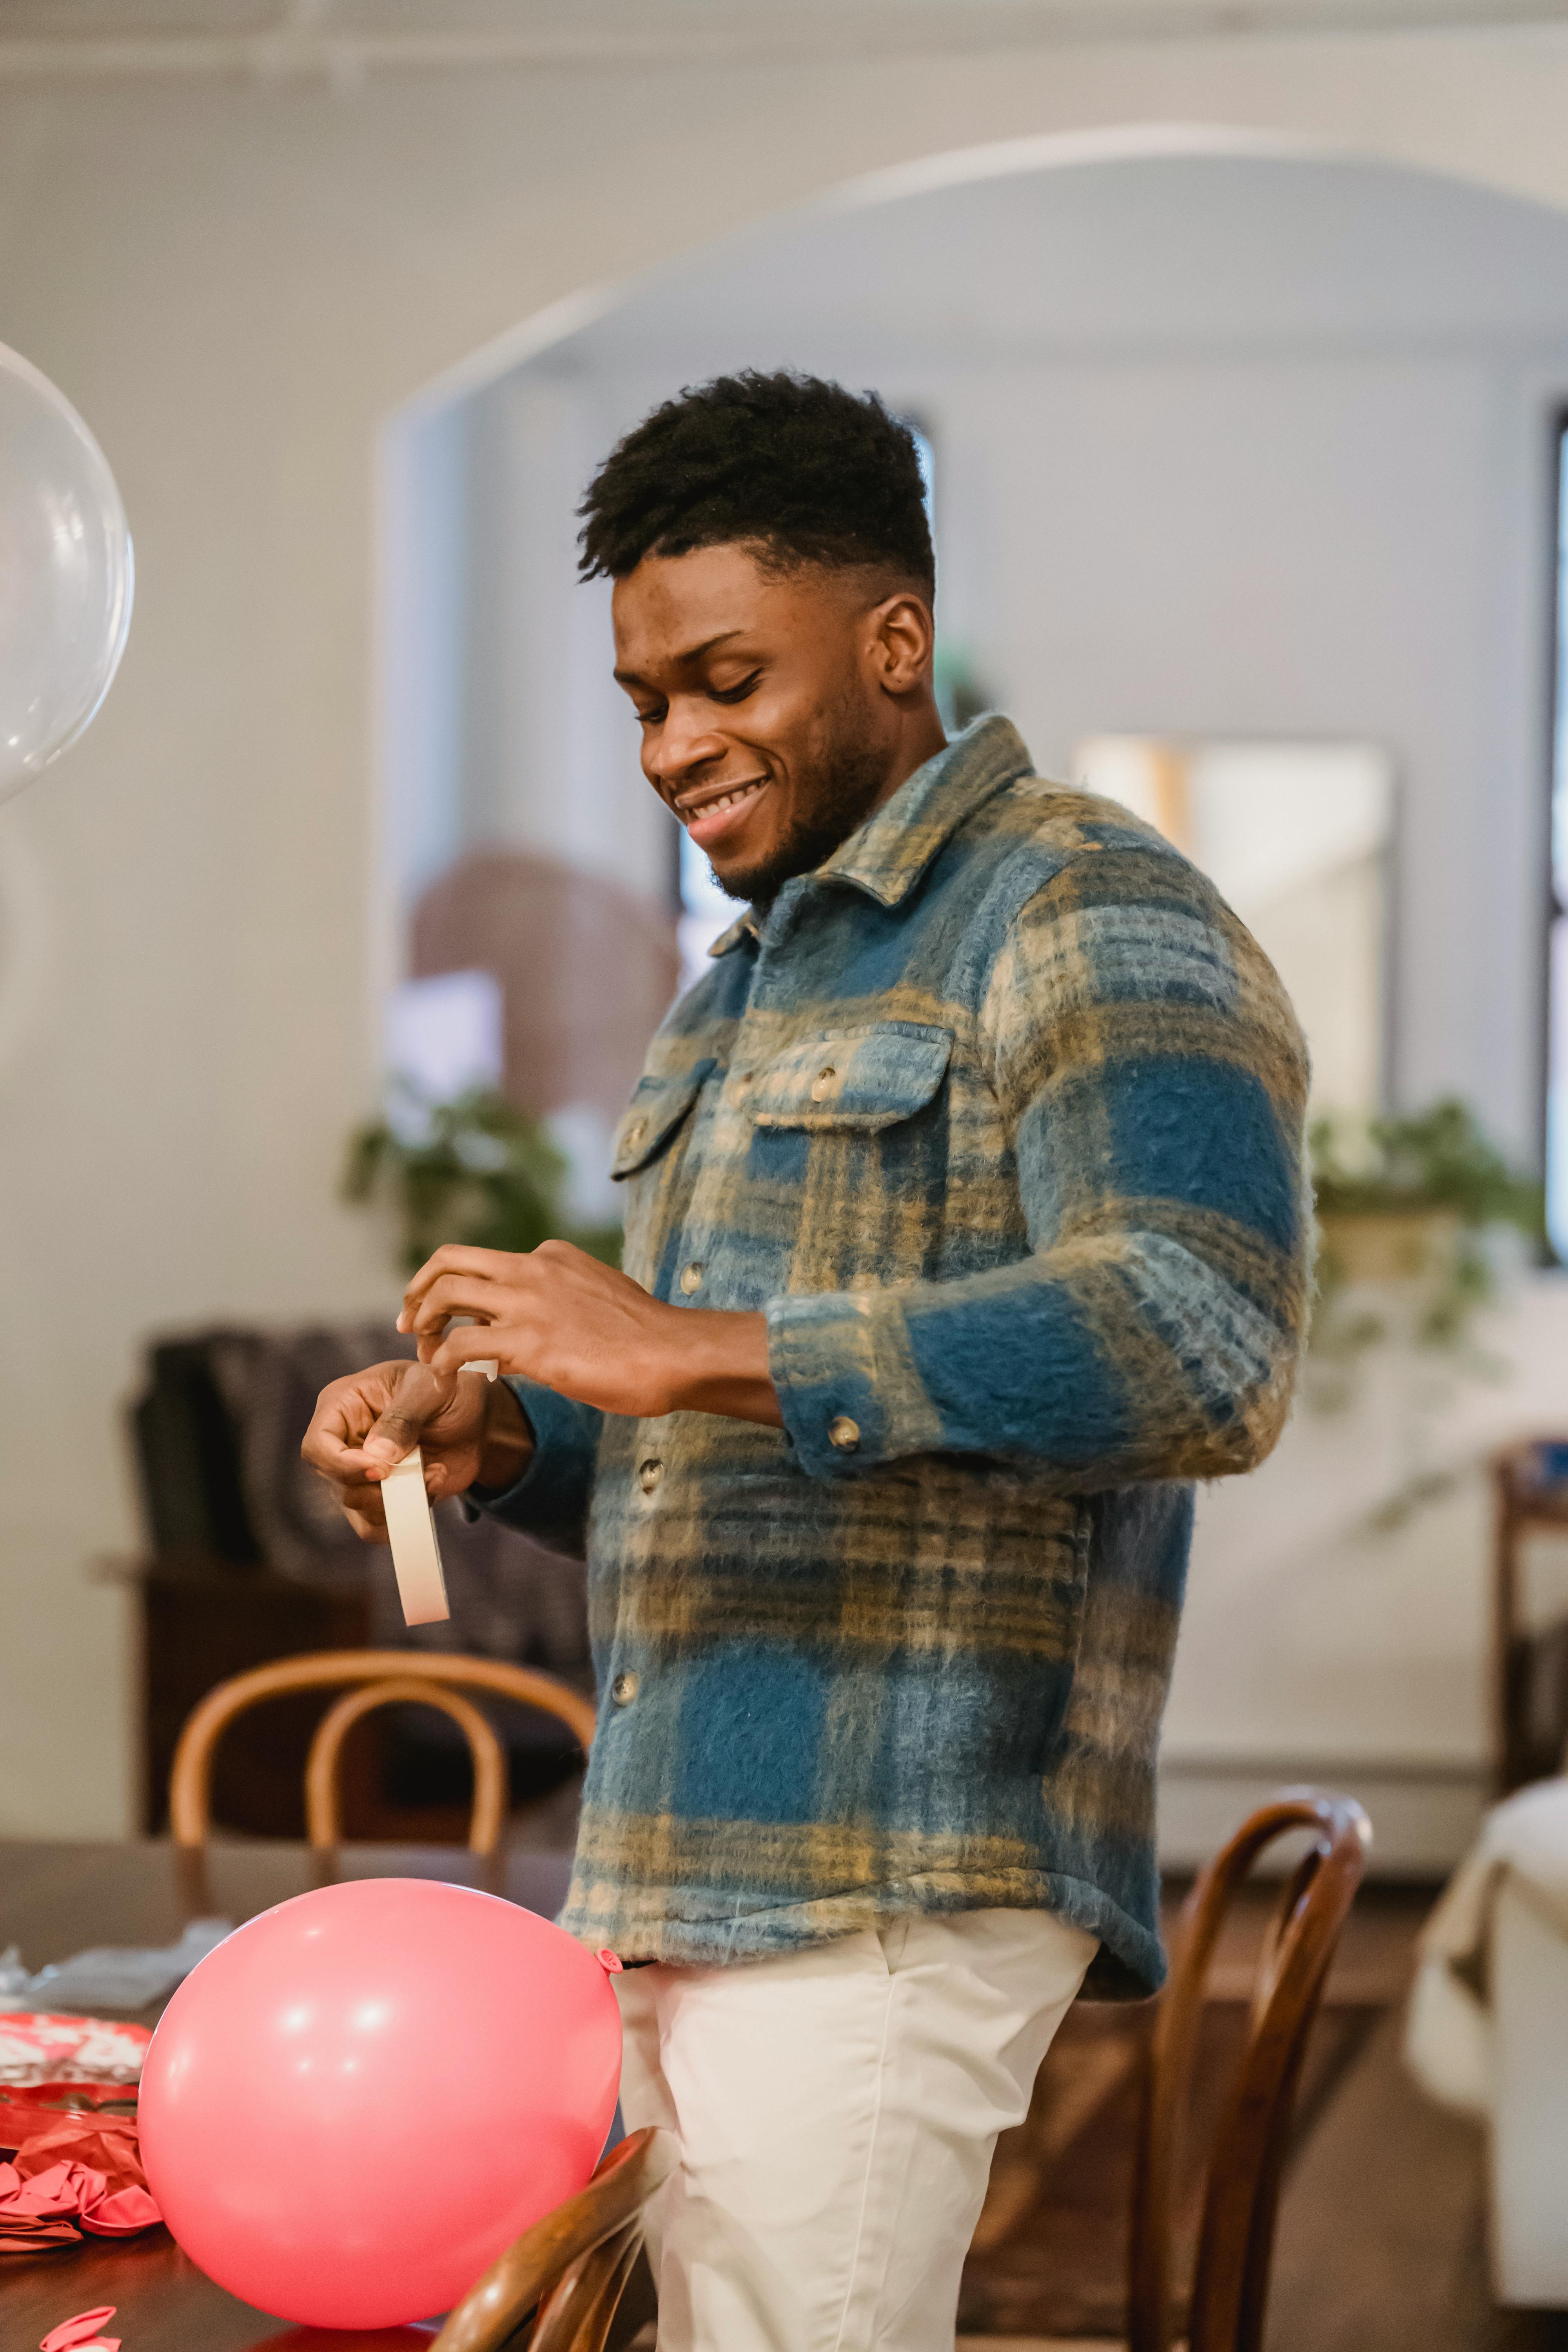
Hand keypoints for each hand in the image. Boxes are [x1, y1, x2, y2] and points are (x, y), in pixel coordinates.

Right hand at [301, 1357, 534, 1539]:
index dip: (343, 1465)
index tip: (383, 1468)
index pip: (317, 1446)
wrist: (472, 1417)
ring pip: (356, 1508)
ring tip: (436, 1473)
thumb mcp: (430, 1388)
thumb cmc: (445, 1391)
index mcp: (343, 1405)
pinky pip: (374, 1526)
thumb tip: (376, 1455)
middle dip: (381, 1485)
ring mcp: (358, 1473)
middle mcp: (342, 1442)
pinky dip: (404, 1517)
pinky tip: (430, 1489)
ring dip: (401, 1499)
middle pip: (336, 1483)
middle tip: (424, 1468)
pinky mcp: (378, 1496)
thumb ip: (403, 1417)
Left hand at [399, 1239, 781, 1424]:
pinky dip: (443, 1363)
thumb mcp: (601, 1296)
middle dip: (419, 1289)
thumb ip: (564, 1300)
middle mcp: (533, 1268)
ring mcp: (528, 1303)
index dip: (460, 1287)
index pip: (488, 1260)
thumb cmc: (647, 1338)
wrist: (675, 1354)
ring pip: (446, 1293)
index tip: (452, 1315)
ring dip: (424, 1322)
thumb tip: (539, 1329)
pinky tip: (447, 1381)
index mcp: (552, 1256)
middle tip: (411, 1322)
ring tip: (424, 1354)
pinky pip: (460, 1346)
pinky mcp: (528, 1343)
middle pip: (450, 1260)